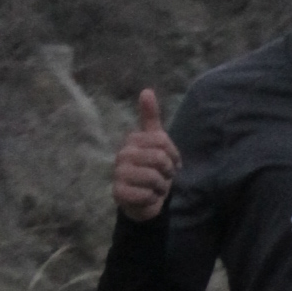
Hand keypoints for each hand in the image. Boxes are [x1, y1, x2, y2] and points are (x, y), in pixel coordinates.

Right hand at [110, 87, 179, 218]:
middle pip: (160, 158)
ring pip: (154, 178)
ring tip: (154, 188)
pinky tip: (146, 198)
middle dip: (168, 173)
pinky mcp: (118, 193)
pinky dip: (152, 199)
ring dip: (161, 187)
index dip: (173, 155)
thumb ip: (151, 118)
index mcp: (132, 140)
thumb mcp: (156, 142)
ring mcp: (118, 173)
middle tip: (162, 177)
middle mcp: (122, 154)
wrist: (145, 200)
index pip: (163, 141)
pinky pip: (147, 194)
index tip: (170, 162)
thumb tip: (146, 90)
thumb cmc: (152, 169)